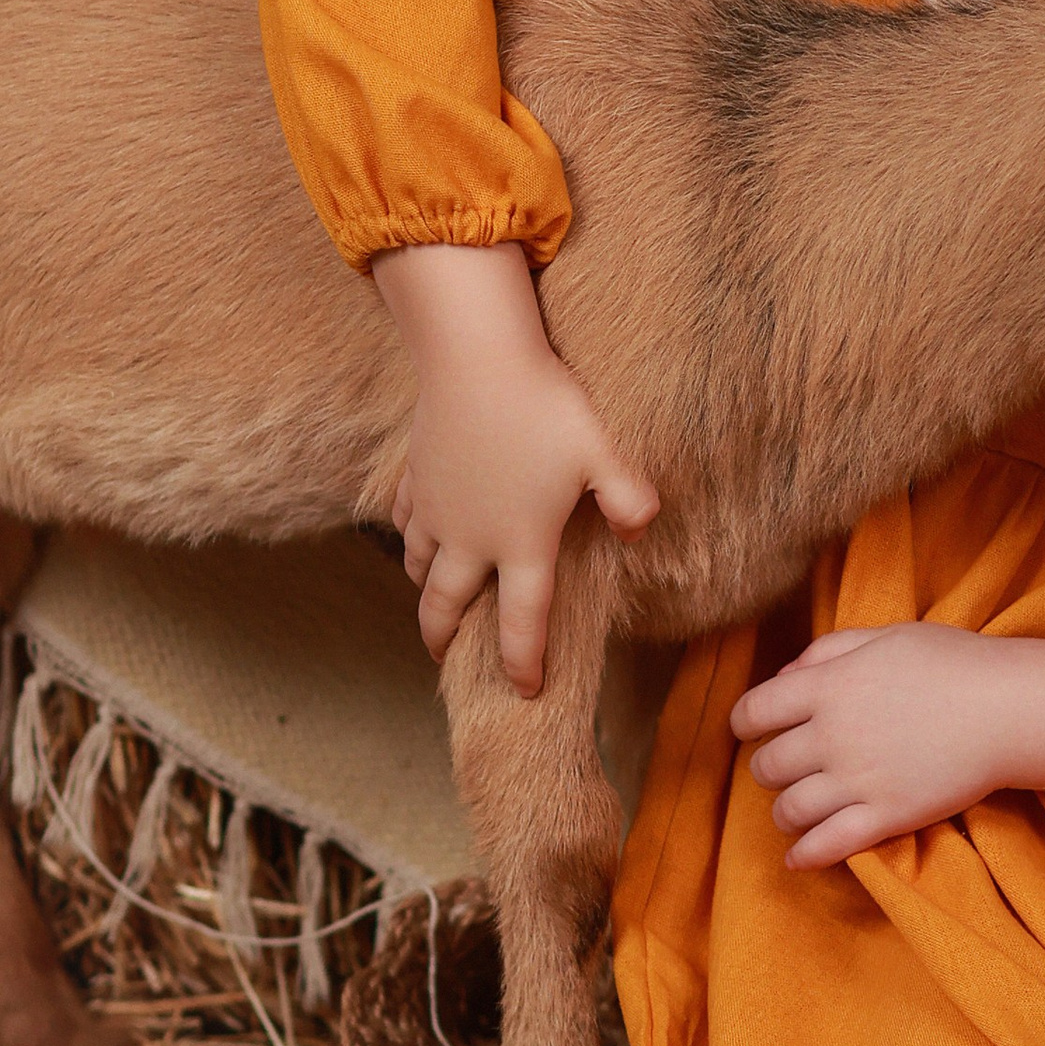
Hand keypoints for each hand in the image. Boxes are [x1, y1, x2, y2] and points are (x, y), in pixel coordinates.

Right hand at [375, 243, 657, 691]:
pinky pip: (404, 518)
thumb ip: (630, 498)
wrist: (476, 356)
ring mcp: (435, 508)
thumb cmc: (545, 406)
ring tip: (432, 598)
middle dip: (443, 638)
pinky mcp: (415, 476)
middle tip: (445, 657)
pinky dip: (409, 535)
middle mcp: (469, 537)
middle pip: (445, 605)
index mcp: (520, 543)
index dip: (523, 661)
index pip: (522, 620)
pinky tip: (417, 531)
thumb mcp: (603, 452)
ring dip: (425, 589)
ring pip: (418, 565)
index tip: (525, 689)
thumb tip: (641, 532)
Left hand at [729, 623, 1044, 873]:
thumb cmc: (953, 663)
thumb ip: (829, 650)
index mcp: (828, 687)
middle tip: (784, 768)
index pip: (754, 711)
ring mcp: (856, 781)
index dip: (743, 723)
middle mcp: (831, 735)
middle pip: (766, 766)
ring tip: (795, 810)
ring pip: (788, 810)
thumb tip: (785, 675)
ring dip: (785, 812)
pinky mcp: (885, 818)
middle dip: (768, 769)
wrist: (1007, 710)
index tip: (750, 730)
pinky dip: (803, 856)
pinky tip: (798, 857)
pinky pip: (826, 846)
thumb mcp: (886, 636)